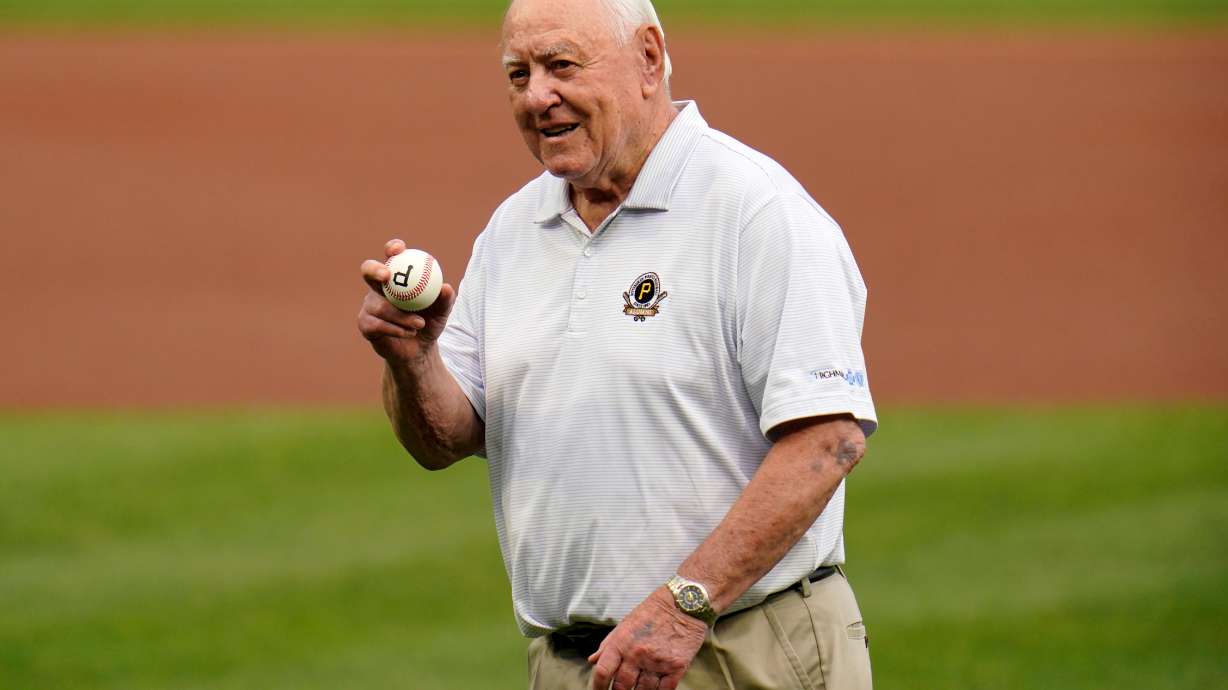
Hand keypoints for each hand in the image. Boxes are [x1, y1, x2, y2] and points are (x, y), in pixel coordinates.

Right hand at [357, 239, 455, 362]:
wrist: (420, 349)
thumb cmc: (430, 322)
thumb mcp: (442, 311)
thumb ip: (445, 299)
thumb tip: (445, 287)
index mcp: (397, 277)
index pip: (392, 256)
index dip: (392, 248)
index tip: (398, 250)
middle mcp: (379, 287)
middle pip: (368, 270)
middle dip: (374, 269)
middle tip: (387, 276)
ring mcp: (369, 305)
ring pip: (380, 306)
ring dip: (401, 316)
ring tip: (419, 324)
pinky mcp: (365, 323)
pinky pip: (377, 324)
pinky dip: (395, 329)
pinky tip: (408, 333)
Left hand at [588, 587, 706, 689]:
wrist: (684, 603)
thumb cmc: (653, 612)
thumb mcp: (626, 623)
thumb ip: (609, 644)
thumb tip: (593, 660)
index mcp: (622, 642)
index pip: (603, 671)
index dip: (598, 686)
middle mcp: (638, 653)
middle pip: (622, 686)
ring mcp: (657, 661)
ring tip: (639, 687)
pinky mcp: (677, 667)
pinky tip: (656, 689)